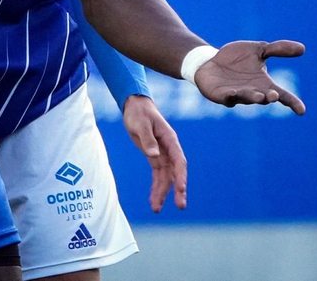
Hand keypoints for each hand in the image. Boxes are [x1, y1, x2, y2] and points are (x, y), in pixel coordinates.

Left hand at [121, 95, 186, 211]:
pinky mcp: (155, 158)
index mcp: (170, 140)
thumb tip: (154, 156)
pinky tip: (154, 200)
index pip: (179, 161)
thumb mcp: (141, 124)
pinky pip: (157, 175)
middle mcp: (169, 150)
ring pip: (166, 178)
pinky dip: (155, 187)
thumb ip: (148, 139)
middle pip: (176, 173)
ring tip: (156, 209)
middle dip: (178, 190)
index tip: (181, 189)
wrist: (135, 107)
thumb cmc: (139, 113)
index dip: (181, 176)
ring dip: (162, 193)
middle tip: (181, 206)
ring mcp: (163, 155)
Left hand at [193, 40, 305, 113]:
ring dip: (252, 97)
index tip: (302, 111)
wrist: (210, 60)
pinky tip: (233, 93)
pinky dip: (231, 96)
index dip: (292, 103)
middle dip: (269, 97)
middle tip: (274, 95)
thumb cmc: (236, 58)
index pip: (282, 95)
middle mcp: (253, 92)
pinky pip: (227, 98)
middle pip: (264, 98)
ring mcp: (237, 95)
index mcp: (264, 84)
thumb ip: (277, 49)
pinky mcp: (221, 95)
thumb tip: (303, 48)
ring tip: (259, 96)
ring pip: (246, 98)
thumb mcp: (258, 50)